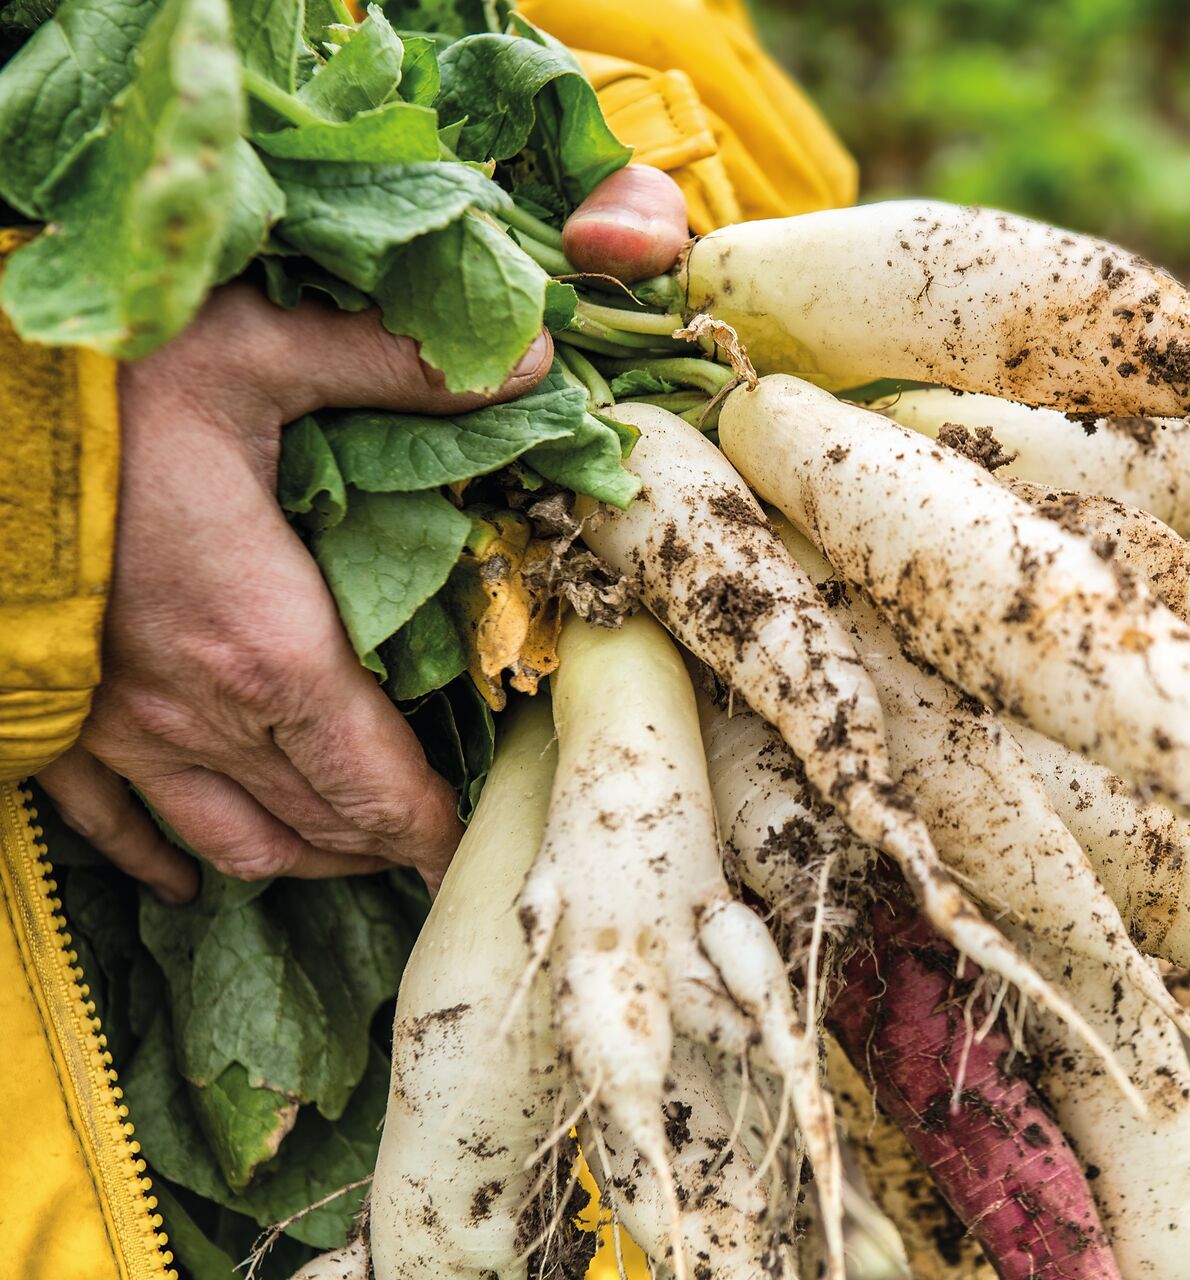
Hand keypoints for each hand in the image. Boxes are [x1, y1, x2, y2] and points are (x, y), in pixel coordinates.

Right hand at [35, 165, 690, 902]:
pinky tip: (185, 882)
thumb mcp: (266, 351)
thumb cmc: (108, 379)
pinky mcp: (57, 715)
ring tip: (346, 859)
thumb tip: (532, 353)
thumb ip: (400, 364)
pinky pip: (108, 822)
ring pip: (228, 838)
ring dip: (299, 858)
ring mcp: (121, 725)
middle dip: (382, 843)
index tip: (470, 857)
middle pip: (318, 819)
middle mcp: (202, 712)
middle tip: (428, 846)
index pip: (378, 784)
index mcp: (274, 649)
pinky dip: (157, 859)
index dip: (433, 830)